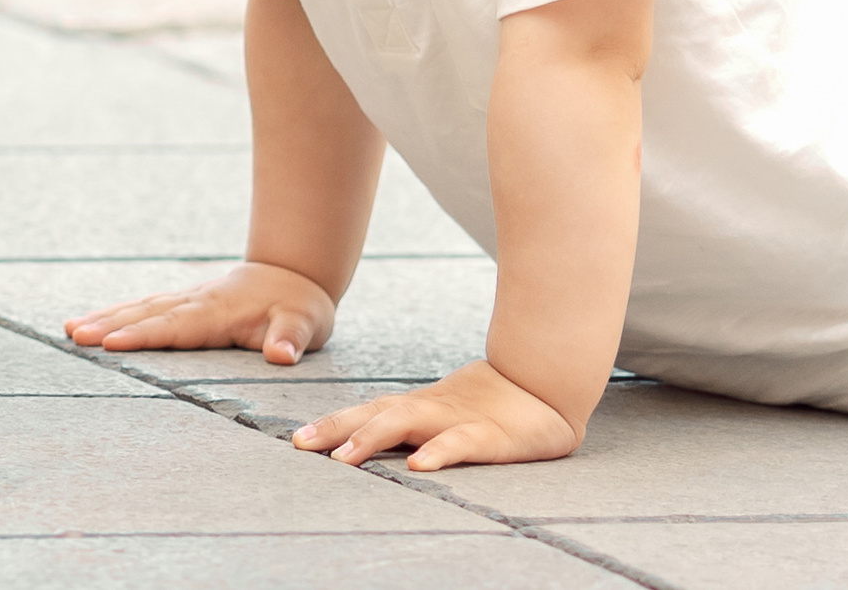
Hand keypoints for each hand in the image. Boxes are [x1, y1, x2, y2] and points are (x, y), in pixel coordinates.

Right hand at [62, 261, 334, 365]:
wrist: (297, 273)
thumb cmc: (300, 307)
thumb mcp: (306, 323)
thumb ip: (292, 337)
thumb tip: (282, 354)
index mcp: (219, 312)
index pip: (176, 326)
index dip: (144, 335)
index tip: (110, 343)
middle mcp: (197, 302)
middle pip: (148, 314)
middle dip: (109, 324)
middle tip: (72, 335)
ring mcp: (188, 299)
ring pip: (141, 307)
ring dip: (105, 317)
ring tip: (68, 329)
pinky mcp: (184, 301)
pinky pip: (145, 306)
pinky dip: (117, 313)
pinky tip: (91, 321)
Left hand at [292, 360, 581, 470]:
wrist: (549, 384)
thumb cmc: (494, 406)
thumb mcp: (447, 416)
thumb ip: (413, 426)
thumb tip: (366, 444)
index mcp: (421, 407)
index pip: (370, 410)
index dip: (334, 422)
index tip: (298, 438)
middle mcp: (432, 409)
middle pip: (377, 413)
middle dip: (338, 427)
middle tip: (302, 444)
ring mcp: (459, 420)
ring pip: (409, 422)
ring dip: (374, 437)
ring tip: (345, 457)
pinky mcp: (491, 437)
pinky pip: (460, 444)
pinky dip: (439, 452)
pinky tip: (420, 464)